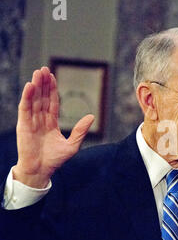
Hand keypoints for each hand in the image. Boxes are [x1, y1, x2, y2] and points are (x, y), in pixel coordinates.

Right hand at [13, 66, 94, 187]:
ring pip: (33, 100)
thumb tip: (91, 116)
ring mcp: (31, 121)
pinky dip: (27, 97)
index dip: (52, 89)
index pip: (52, 102)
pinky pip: (25, 108)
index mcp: (51, 122)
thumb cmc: (55, 160)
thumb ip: (80, 130)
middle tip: (44, 68)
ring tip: (37, 72)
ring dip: (35, 86)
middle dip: (43, 83)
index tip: (52, 76)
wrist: (41, 171)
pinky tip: (30, 86)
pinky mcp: (23, 125)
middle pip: (42, 97)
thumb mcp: (72, 145)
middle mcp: (40, 119)